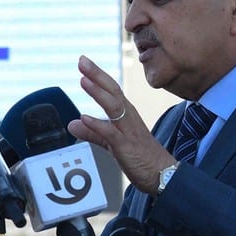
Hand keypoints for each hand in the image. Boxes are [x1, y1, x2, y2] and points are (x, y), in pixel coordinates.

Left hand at [67, 55, 175, 193]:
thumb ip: (93, 132)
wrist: (163, 175)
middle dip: (97, 75)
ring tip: (84, 80)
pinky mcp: (127, 147)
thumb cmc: (140, 157)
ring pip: (114, 107)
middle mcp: (128, 118)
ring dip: (98, 93)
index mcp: (126, 114)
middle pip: (113, 91)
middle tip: (82, 60)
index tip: (84, 61)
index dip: (97, 75)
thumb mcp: (112, 142)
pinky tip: (84, 118)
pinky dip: (98, 125)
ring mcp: (128, 131)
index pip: (111, 89)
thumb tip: (72, 124)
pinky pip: (111, 134)